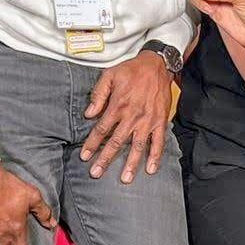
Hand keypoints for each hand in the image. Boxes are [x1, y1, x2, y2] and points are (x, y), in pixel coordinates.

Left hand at [80, 52, 171, 183]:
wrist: (157, 65)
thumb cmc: (131, 70)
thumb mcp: (109, 75)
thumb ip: (98, 95)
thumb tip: (88, 114)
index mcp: (118, 105)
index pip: (101, 129)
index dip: (92, 144)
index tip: (84, 157)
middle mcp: (132, 116)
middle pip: (116, 142)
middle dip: (105, 159)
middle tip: (96, 174)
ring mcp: (147, 121)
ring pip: (137, 146)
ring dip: (131, 164)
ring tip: (124, 179)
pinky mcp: (160, 122)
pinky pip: (158, 142)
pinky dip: (155, 156)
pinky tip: (150, 170)